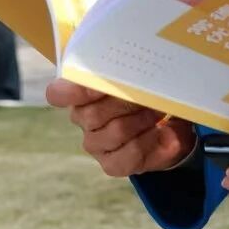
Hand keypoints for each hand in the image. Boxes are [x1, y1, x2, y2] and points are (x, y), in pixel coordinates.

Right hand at [46, 79, 195, 177]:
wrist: (169, 123)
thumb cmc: (147, 92)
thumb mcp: (137, 75)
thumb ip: (126, 70)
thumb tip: (132, 64)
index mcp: (79, 92)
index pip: (59, 93)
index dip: (73, 90)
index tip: (93, 84)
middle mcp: (82, 119)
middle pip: (92, 114)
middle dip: (125, 101)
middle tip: (148, 93)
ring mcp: (96, 144)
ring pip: (116, 131)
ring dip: (142, 119)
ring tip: (158, 111)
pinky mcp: (112, 164)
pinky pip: (130, 153)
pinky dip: (150, 140)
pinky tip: (161, 132)